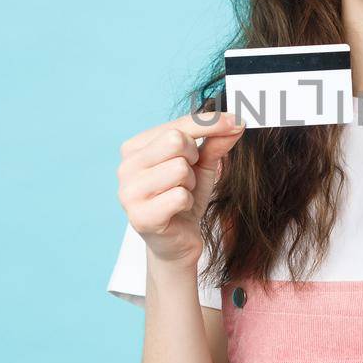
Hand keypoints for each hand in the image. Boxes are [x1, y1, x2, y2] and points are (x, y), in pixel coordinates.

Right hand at [116, 110, 244, 271]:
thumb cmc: (185, 197)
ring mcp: (128, 192)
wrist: (177, 241)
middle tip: (188, 177)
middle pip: (176, 141)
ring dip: (190, 183)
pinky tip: (178, 210)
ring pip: (179, 169)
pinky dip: (187, 202)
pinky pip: (179, 196)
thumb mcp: (202, 165)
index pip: (177, 125)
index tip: (237, 120)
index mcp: (135, 148)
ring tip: (181, 194)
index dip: (210, 123)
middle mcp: (125, 167)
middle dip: (193, 159)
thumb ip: (215, 141)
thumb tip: (237, 121)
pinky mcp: (140, 216)